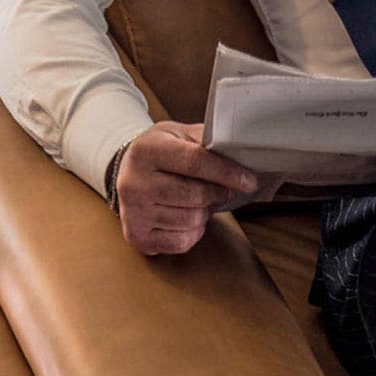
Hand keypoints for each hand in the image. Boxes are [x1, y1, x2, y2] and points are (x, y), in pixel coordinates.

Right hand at [115, 121, 257, 255]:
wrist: (125, 171)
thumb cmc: (159, 151)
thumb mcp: (178, 133)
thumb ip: (206, 140)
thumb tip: (241, 152)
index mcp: (146, 150)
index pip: (195, 162)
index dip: (227, 173)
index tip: (249, 180)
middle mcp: (134, 182)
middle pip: (195, 195)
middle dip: (219, 193)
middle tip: (224, 189)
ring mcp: (132, 212)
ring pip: (191, 220)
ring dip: (205, 212)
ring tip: (198, 200)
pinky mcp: (137, 236)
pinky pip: (182, 241)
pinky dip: (193, 231)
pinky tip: (185, 215)